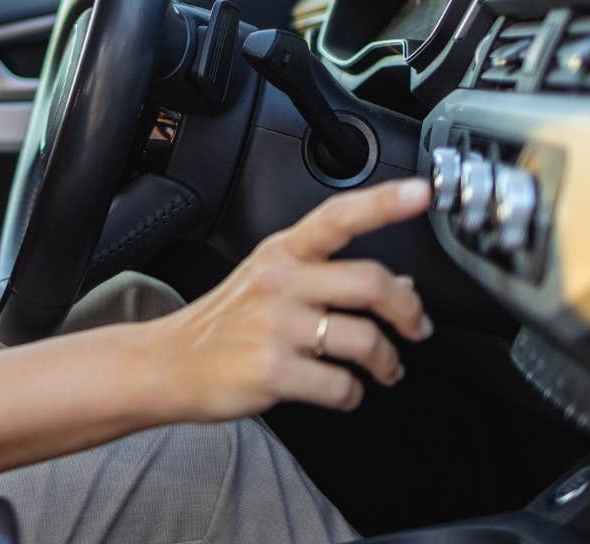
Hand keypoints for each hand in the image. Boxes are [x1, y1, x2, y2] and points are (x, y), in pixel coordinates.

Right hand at [148, 178, 434, 422]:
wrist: (169, 363)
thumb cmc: (225, 324)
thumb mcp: (271, 284)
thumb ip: (331, 279)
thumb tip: (400, 287)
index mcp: (281, 253)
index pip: (338, 217)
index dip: (383, 202)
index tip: (420, 193)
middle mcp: (279, 282)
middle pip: (370, 283)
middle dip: (407, 311)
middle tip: (417, 327)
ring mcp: (275, 326)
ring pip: (365, 341)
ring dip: (387, 363)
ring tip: (385, 370)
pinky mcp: (273, 370)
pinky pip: (342, 386)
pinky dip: (353, 395)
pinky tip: (342, 391)